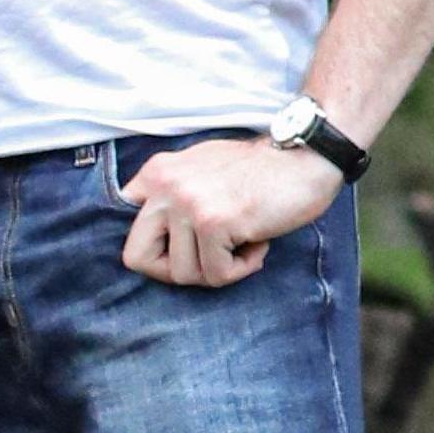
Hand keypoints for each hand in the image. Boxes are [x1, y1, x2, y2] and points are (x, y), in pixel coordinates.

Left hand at [117, 134, 342, 287]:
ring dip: (217, 267)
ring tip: (242, 240)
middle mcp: (164, 186)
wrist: (306, 157)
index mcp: (156, 173)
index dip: (158, 250)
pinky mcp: (213, 222)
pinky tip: (257, 241)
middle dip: (173, 270)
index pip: (127, 231)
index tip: (187, 247)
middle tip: (208, 258)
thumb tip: (152, 242)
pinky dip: (242, 268)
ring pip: (182, 274)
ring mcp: (187, 203)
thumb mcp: (201, 170)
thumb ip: (172, 197)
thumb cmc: (259, 171)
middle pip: (136, 258)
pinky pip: (216, 275)